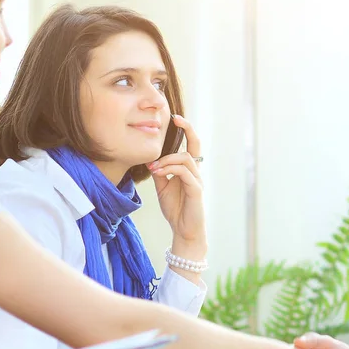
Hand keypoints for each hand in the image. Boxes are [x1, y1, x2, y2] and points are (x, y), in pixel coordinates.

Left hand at [147, 115, 206, 267]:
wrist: (183, 230)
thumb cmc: (176, 208)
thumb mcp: (163, 186)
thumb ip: (160, 171)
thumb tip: (150, 158)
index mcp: (189, 169)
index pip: (191, 145)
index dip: (186, 130)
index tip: (175, 118)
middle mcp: (196, 171)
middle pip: (196, 144)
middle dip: (188, 129)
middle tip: (175, 119)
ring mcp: (198, 180)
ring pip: (185, 158)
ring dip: (167, 159)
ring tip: (154, 167)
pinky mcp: (196, 190)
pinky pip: (184, 173)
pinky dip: (170, 169)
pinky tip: (158, 173)